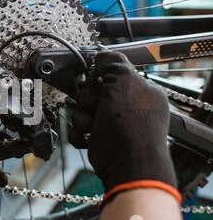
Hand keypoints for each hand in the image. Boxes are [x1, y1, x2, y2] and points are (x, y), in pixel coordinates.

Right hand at [69, 51, 179, 202]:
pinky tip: (88, 136)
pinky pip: (80, 128)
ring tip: (91, 125)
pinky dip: (80, 132)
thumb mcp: (125, 82)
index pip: (112, 73)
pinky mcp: (100, 139)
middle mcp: (127, 106)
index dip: (99, 76)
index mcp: (139, 90)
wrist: (127, 164)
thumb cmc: (131, 125)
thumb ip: (113, 62)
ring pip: (83, 110)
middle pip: (92, 91)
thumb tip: (102, 55)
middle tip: (94, 105)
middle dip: (87, 98)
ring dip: (82, 117)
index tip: (94, 80)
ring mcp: (113, 123)